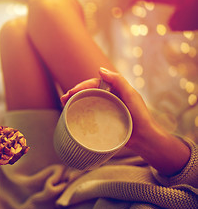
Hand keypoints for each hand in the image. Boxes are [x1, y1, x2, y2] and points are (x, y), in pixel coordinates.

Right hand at [61, 68, 189, 174]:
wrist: (145, 139)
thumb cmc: (141, 116)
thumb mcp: (130, 95)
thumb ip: (118, 80)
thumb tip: (100, 70)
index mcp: (114, 90)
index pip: (94, 84)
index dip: (81, 87)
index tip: (71, 92)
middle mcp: (109, 98)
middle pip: (88, 93)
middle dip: (74, 94)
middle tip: (63, 99)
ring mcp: (106, 110)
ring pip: (87, 102)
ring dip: (75, 102)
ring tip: (64, 105)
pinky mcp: (104, 121)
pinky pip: (90, 115)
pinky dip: (80, 113)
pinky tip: (73, 115)